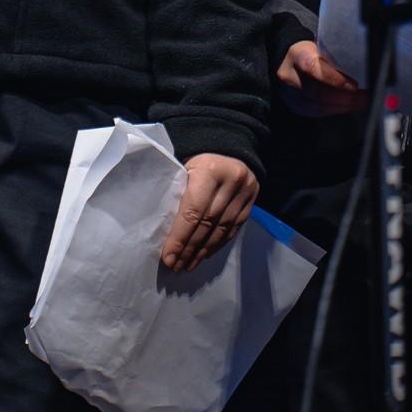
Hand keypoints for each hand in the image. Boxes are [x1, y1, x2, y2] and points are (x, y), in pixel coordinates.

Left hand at [160, 153, 258, 272]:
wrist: (230, 147)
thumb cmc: (198, 160)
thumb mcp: (185, 166)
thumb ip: (177, 191)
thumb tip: (160, 227)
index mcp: (208, 170)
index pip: (193, 211)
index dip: (180, 237)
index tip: (168, 256)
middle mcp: (230, 182)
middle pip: (207, 224)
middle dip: (189, 248)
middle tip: (175, 265)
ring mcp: (244, 193)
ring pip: (221, 230)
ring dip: (202, 251)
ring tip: (187, 265)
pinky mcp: (251, 203)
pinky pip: (232, 230)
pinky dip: (217, 245)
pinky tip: (204, 255)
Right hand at [277, 39, 368, 116]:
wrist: (291, 60)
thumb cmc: (313, 51)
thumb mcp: (323, 46)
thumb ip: (337, 56)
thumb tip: (363, 68)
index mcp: (296, 54)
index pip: (313, 68)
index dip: (334, 79)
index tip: (354, 85)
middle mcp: (290, 76)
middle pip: (318, 91)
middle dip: (346, 97)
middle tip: (366, 97)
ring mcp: (291, 94)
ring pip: (320, 105)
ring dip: (345, 105)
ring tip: (363, 102)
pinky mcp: (297, 106)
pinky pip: (319, 112)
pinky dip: (338, 109)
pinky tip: (350, 105)